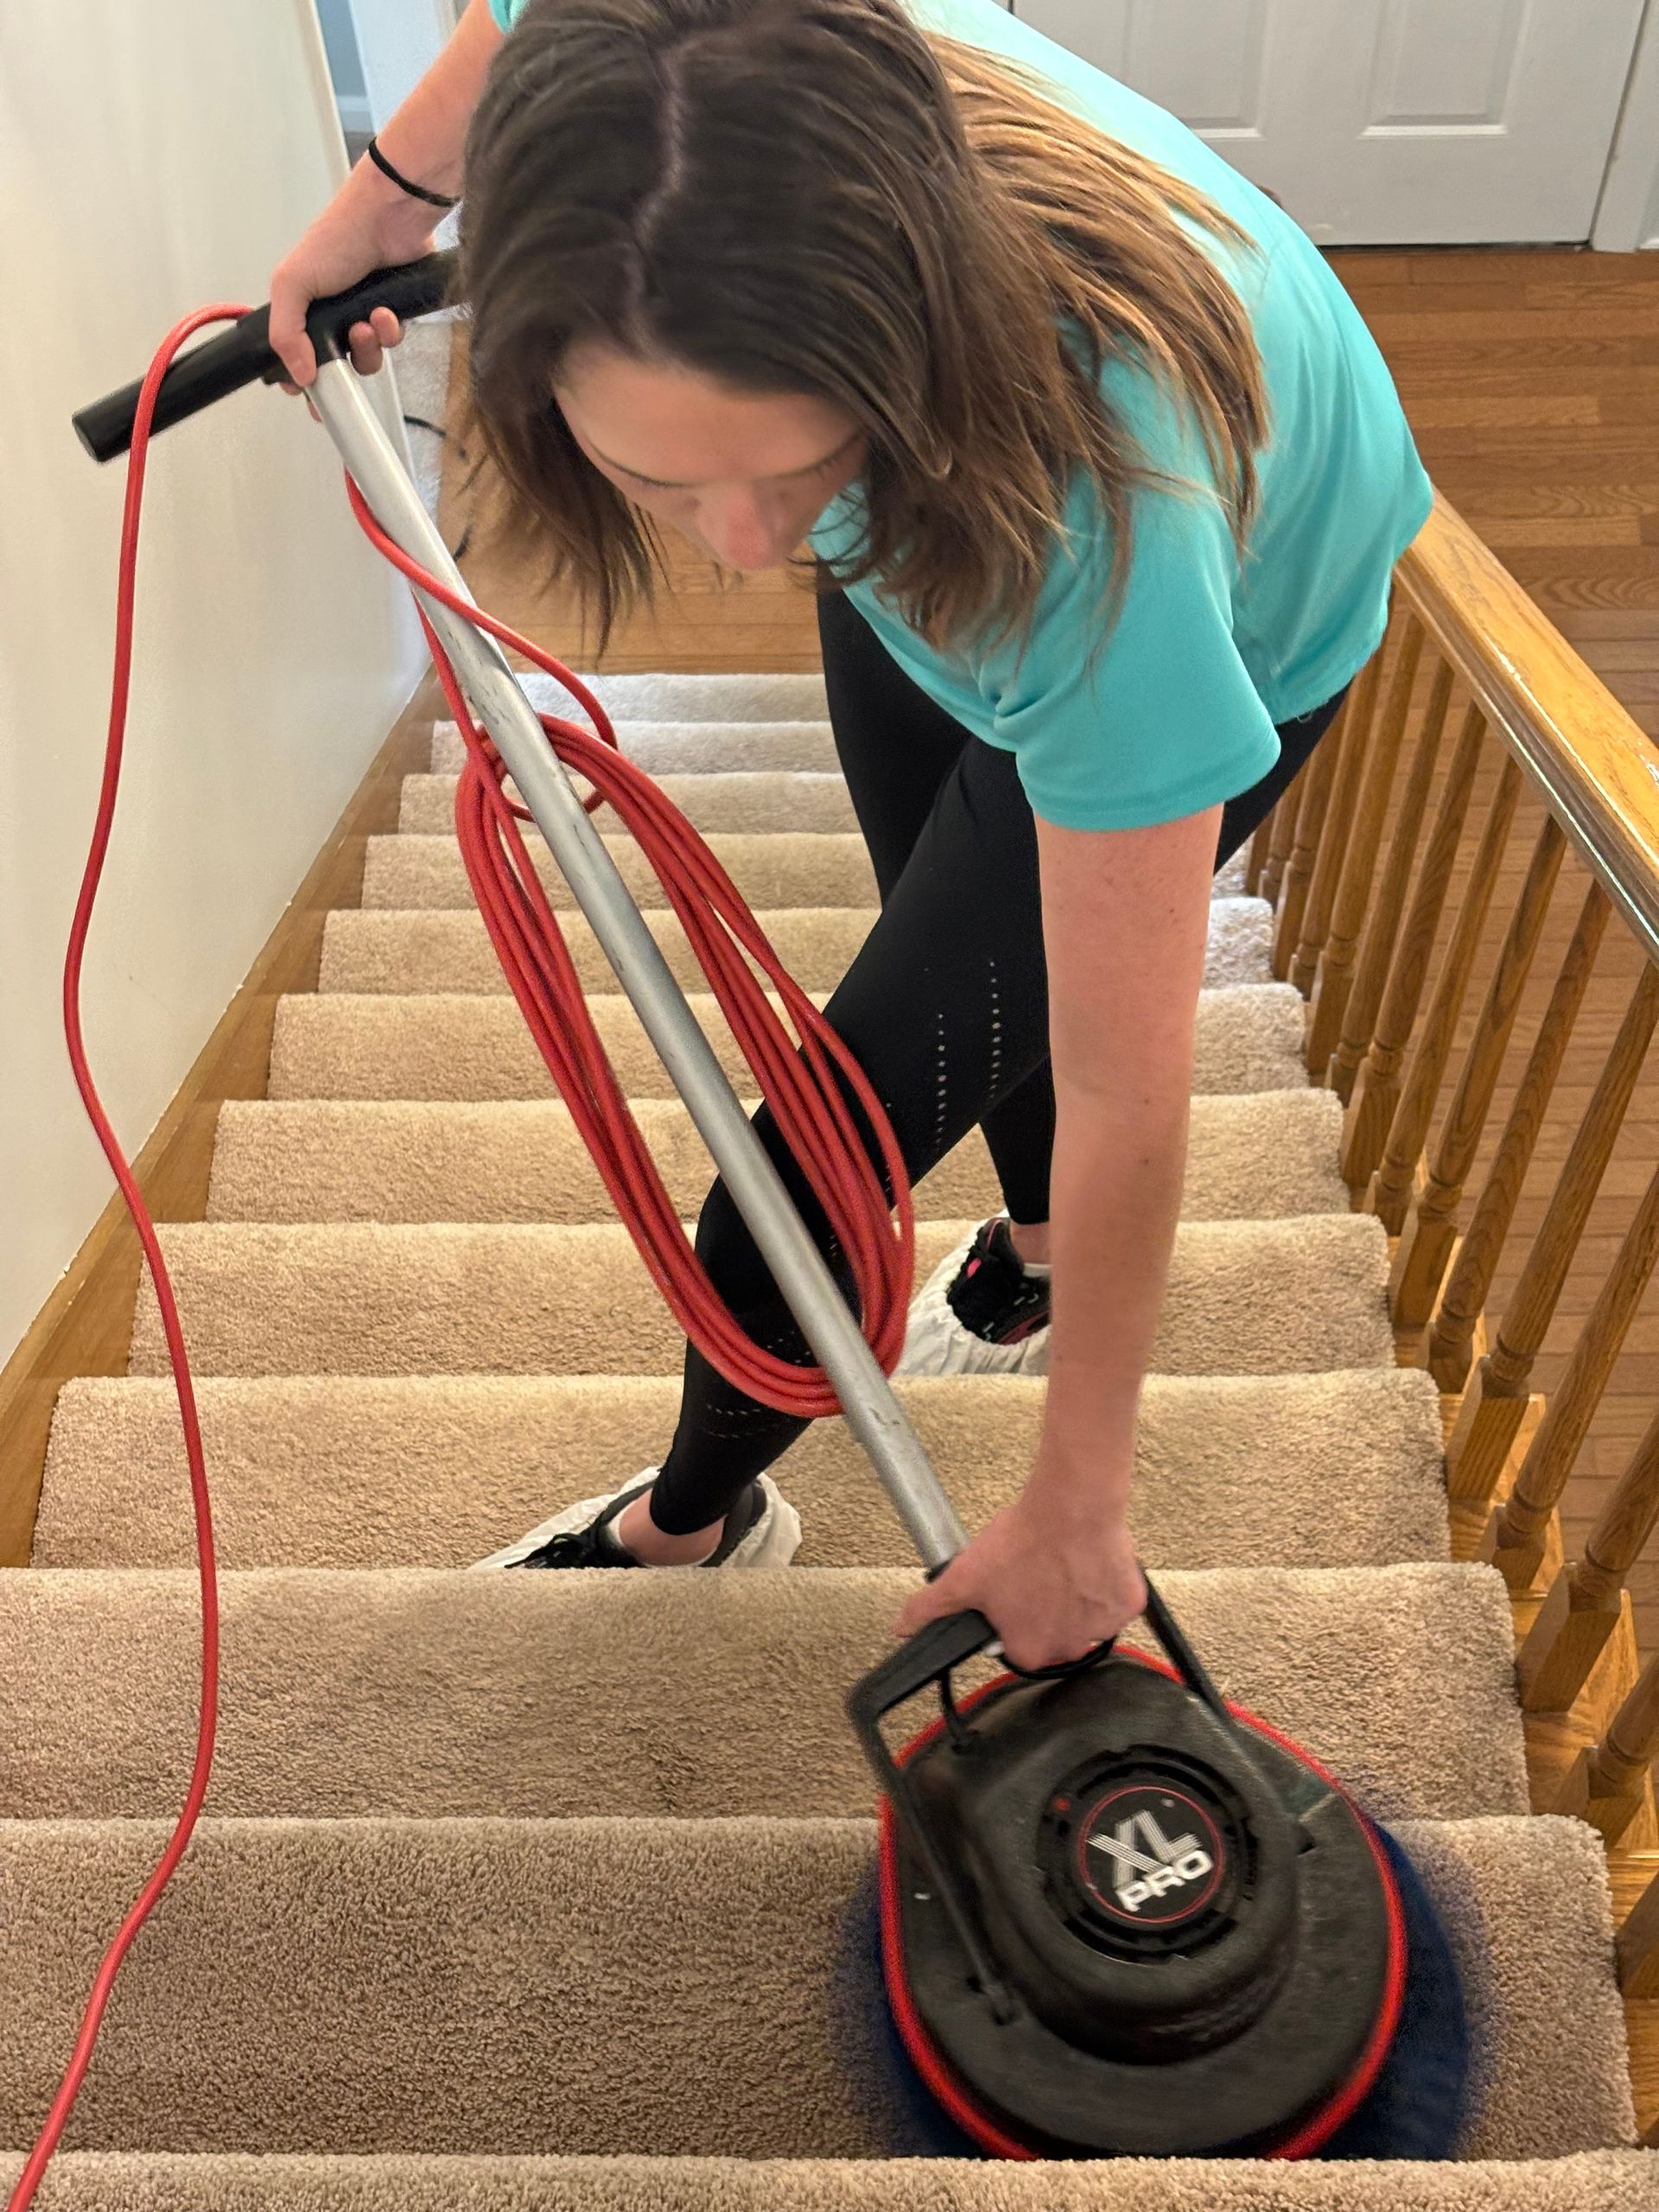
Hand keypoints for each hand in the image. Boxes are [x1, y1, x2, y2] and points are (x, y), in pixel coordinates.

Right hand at [269, 184, 432, 386]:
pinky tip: (384, 314)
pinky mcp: (393, 314)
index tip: (309, 392)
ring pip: (366, 359)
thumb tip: (299, 376)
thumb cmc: (336, 238)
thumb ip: (286, 333)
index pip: (296, 356)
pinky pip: (392, 342)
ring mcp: (363, 315)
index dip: (303, 379)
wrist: (387, 219)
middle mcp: (332, 315)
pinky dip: (389, 332)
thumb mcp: (292, 283)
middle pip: (335, 367)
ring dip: (366, 349)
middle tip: (341, 366)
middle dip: (340, 371)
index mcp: (302, 308)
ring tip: (365, 325)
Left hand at [893, 1487, 1146, 1672]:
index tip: (1011, 1592)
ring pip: (1084, 1617)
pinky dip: (1101, 1582)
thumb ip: (929, 1608)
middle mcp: (1070, 1647)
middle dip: (1043, 1609)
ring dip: (1072, 1597)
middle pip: (1053, 1633)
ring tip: (1057, 1563)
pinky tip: (1084, 1560)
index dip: (1010, 1614)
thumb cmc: (1023, 1541)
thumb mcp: (964, 1576)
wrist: (1071, 1505)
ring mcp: (1103, 1626)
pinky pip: (1113, 1599)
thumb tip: (902, 1626)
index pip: (1017, 1643)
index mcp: (1031, 1650)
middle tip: (1034, 1574)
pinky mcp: (1128, 1602)